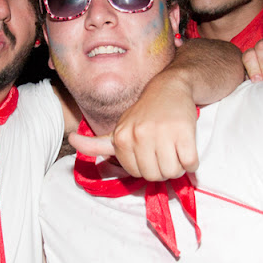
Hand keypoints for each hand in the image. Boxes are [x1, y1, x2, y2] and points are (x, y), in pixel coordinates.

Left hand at [70, 79, 197, 181]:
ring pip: (173, 172)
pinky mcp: (184, 132)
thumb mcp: (118, 127)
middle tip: (166, 150)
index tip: (150, 151)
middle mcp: (139, 134)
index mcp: (122, 137)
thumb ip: (96, 143)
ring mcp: (162, 133)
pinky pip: (190, 163)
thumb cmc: (144, 113)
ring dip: (179, 166)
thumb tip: (70, 140)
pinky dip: (192, 161)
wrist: (170, 86)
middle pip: (155, 176)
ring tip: (176, 148)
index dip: (147, 166)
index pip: (137, 174)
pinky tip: (187, 147)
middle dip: (164, 169)